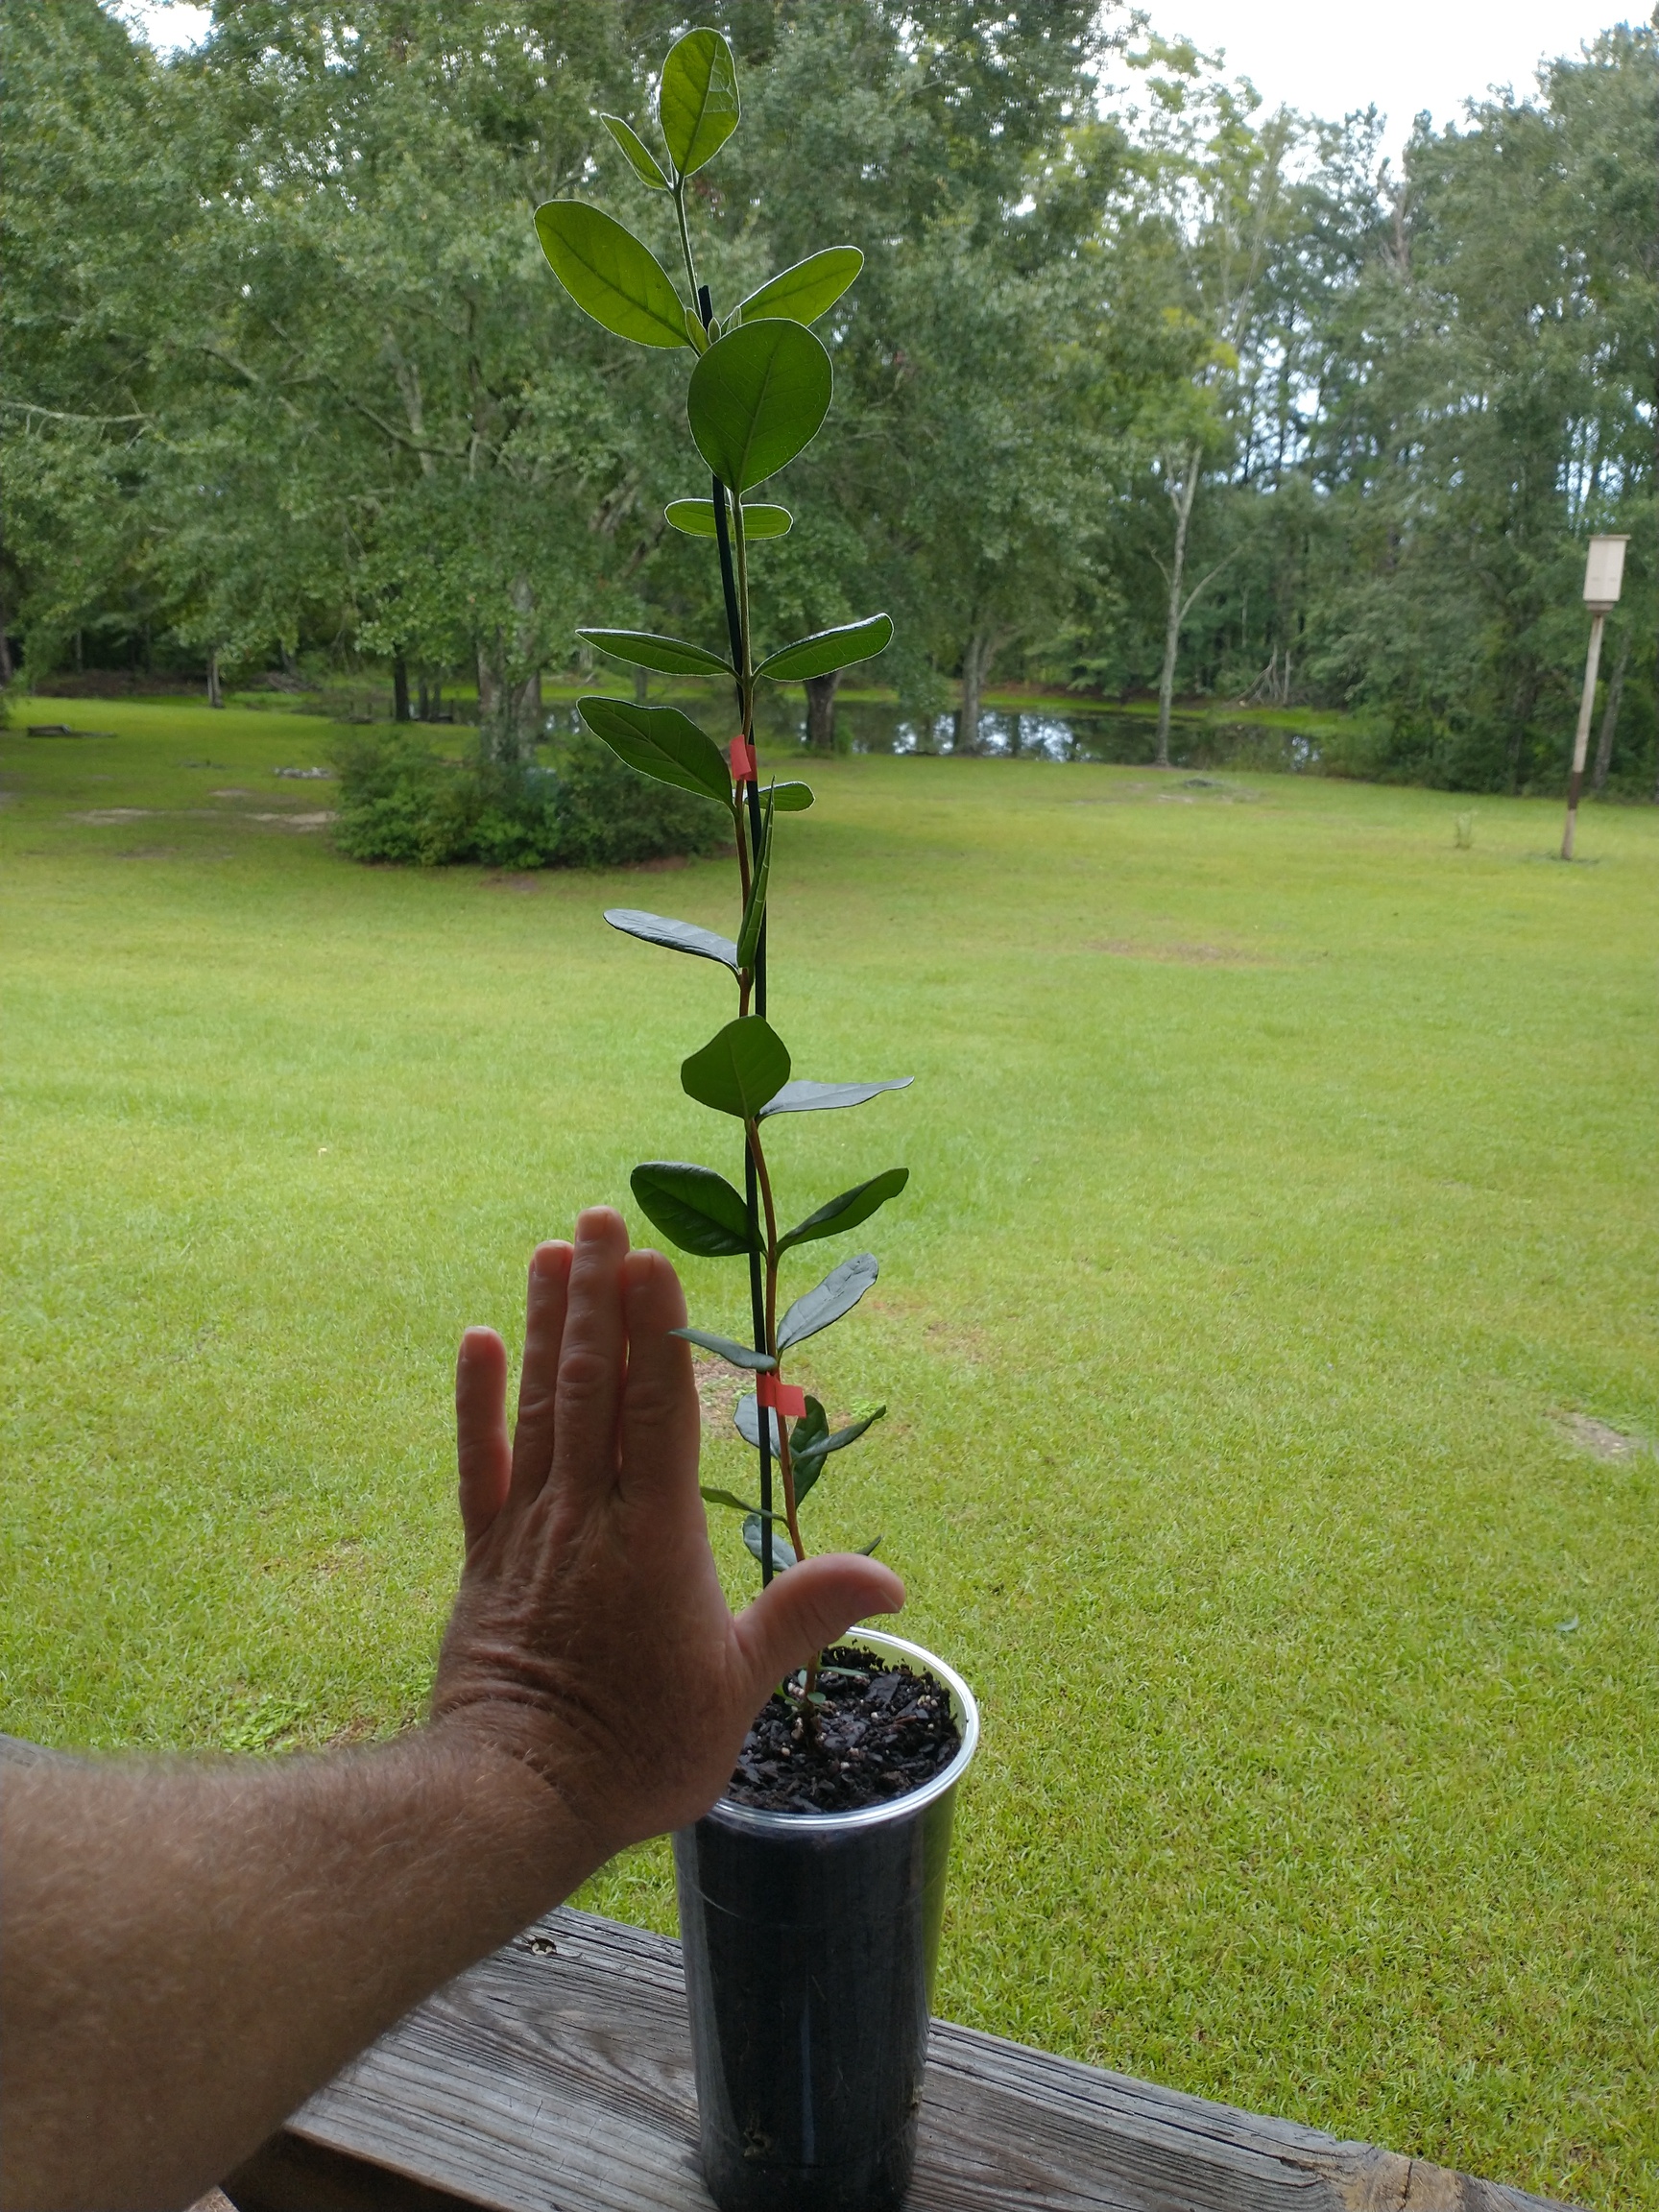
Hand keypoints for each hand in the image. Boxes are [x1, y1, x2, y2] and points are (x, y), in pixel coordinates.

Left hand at [430, 1208, 903, 1859]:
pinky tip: (479, 1338)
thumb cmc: (638, 1750)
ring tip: (555, 1250)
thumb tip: (894, 1579)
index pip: (656, 1415)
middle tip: (601, 1217)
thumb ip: (805, 1616)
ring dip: (548, 1326)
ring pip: (538, 1408)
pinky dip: (476, 1400)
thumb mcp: (738, 1690)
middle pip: (593, 1388)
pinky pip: (478, 1463)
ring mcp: (528, 1530)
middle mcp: (587, 1516)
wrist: (514, 1798)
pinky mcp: (484, 1556)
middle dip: (601, 1299)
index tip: (651, 1262)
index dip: (655, 1335)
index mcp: (654, 1540)